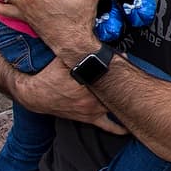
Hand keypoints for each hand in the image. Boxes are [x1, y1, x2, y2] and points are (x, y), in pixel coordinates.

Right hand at [11, 58, 126, 133]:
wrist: (35, 95)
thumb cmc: (48, 76)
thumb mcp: (62, 60)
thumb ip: (76, 52)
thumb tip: (88, 42)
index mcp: (87, 83)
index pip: (110, 74)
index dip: (119, 66)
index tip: (125, 59)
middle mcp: (92, 99)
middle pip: (116, 90)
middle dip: (125, 82)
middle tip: (132, 75)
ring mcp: (92, 110)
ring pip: (116, 106)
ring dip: (124, 99)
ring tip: (135, 93)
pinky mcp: (89, 118)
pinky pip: (108, 126)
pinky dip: (120, 128)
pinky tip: (130, 128)